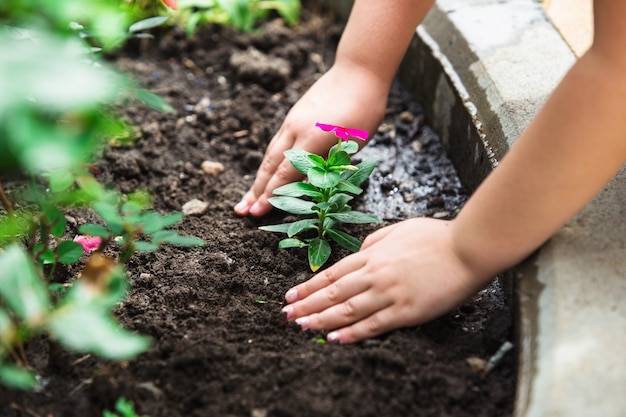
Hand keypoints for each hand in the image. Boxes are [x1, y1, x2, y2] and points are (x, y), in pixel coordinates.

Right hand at [234, 63, 388, 216]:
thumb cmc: (364, 108)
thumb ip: (331, 161)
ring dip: (258, 179)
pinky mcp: (293, 116)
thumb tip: (313, 183)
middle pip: (271, 166)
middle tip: (242, 211)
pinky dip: (268, 163)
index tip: (258, 211)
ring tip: (247, 198)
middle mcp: (296, 130)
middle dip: (256, 191)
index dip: (272, 195)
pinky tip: (264, 174)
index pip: (286, 173)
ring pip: (270, 155)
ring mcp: (291, 122)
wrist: (357, 71)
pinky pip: (276, 144)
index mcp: (313, 138)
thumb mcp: (353, 141)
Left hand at [280, 218, 490, 342]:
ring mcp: (390, 293)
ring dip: (321, 320)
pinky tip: (335, 339)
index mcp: (373, 254)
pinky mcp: (407, 311)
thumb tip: (359, 252)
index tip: (291, 294)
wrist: (468, 248)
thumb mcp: (399, 229)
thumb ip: (375, 242)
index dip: (309, 286)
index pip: (333, 273)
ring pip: (347, 310)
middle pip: (333, 293)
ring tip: (302, 327)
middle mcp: (375, 274)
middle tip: (287, 314)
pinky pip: (374, 325)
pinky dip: (352, 333)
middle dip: (307, 304)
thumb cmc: (437, 236)